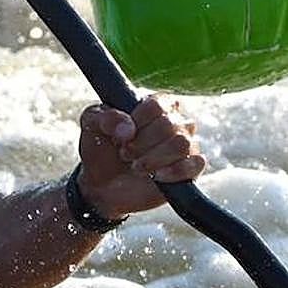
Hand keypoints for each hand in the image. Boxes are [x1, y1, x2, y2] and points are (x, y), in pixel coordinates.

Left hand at [76, 94, 206, 219]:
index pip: (159, 103)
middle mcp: (174, 122)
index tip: (121, 134)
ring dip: (154, 157)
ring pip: (183, 143)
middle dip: (141, 142)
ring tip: (136, 166)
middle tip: (124, 153)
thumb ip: (104, 117)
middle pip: (170, 124)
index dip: (139, 119)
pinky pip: (196, 164)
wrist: (101, 184)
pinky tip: (156, 176)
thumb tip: (128, 128)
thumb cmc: (100, 148)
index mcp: (153, 106)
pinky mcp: (190, 170)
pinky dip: (175, 171)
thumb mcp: (91, 125)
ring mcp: (184, 146)